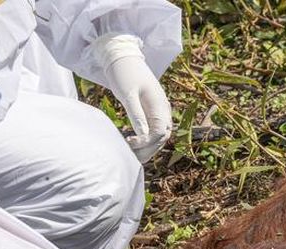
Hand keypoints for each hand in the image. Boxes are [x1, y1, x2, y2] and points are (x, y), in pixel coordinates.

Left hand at [96, 34, 172, 162]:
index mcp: (159, 104)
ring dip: (148, 146)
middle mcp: (163, 109)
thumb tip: (143, 136)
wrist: (122, 56)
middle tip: (130, 155)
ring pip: (159, 135)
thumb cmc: (124, 72)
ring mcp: (159, 109)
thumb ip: (136, 114)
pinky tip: (133, 142)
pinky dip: (145, 139)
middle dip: (148, 149)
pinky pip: (154, 129)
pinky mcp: (152, 109)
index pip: (160, 132)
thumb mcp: (128, 94)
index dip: (147, 142)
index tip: (129, 142)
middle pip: (162, 137)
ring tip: (131, 152)